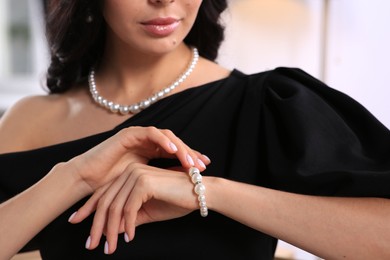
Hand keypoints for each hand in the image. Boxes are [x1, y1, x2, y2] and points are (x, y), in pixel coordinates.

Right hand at [68, 126, 208, 192]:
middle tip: (202, 165)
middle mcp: (147, 142)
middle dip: (189, 153)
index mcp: (150, 152)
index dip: (190, 158)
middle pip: (174, 144)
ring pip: (166, 137)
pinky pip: (150, 133)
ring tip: (190, 161)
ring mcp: (138, 136)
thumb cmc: (112, 184)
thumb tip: (179, 187)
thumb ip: (158, 179)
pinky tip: (173, 150)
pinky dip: (163, 140)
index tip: (204, 168)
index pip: (175, 152)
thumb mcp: (141, 182)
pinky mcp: (129, 134)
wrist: (88, 180)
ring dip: (180, 147)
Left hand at [70, 164, 202, 253]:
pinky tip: (129, 237)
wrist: (199, 194)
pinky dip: (127, 225)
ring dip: (111, 230)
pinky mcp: (144, 182)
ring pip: (115, 207)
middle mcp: (130, 172)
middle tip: (91, 245)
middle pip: (106, 201)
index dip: (90, 210)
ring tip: (109, 247)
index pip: (104, 194)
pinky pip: (129, 208)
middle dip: (97, 225)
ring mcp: (136, 175)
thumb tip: (113, 230)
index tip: (78, 225)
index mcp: (129, 175)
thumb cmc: (176, 201)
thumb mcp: (148, 211)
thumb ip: (130, 217)